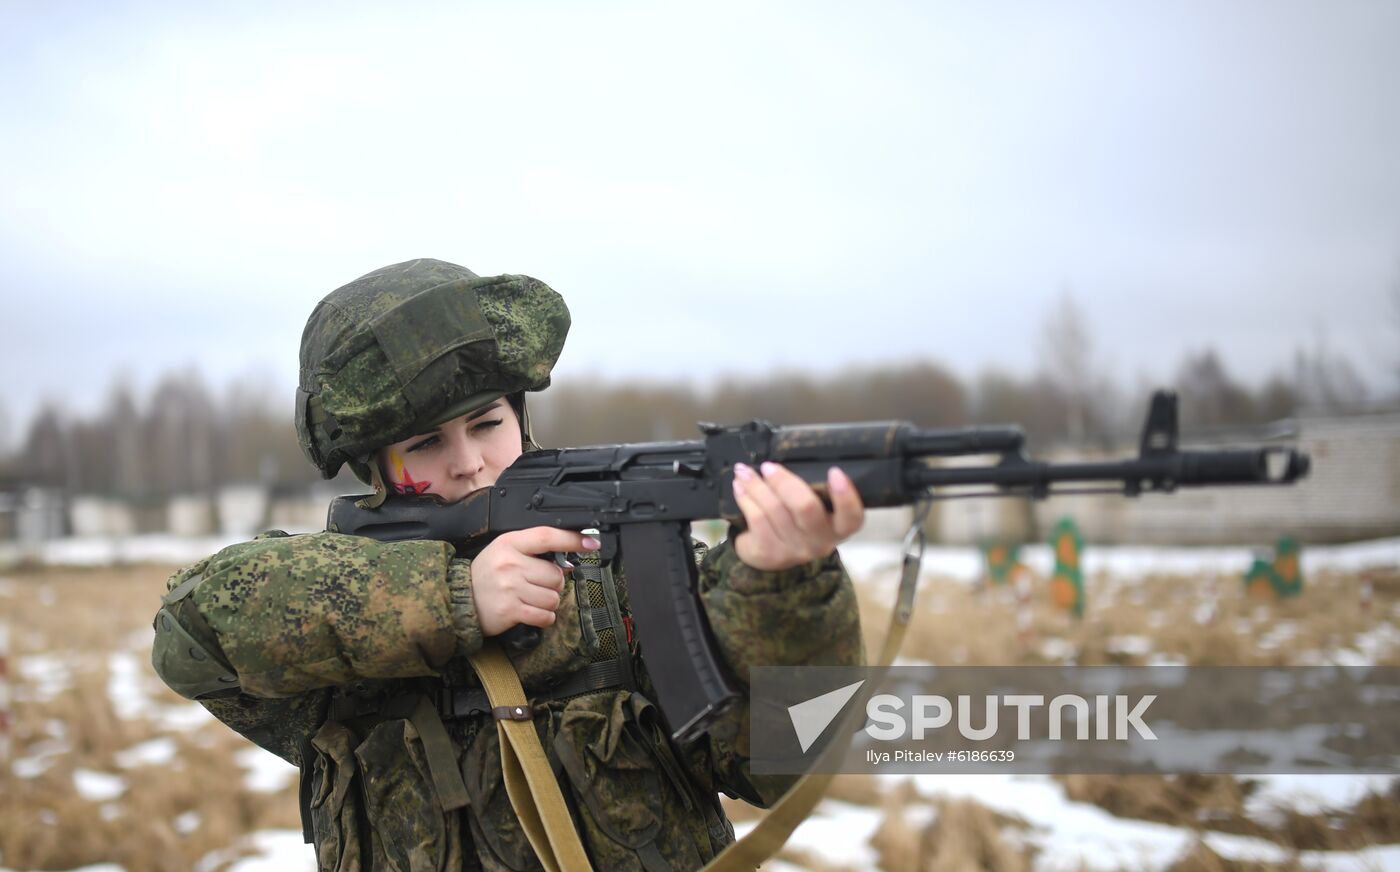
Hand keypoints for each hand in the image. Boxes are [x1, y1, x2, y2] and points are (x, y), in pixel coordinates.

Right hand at [470, 527, 600, 636]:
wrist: (459, 599)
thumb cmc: (487, 574)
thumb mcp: (505, 551)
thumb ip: (534, 550)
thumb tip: (569, 561)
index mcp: (510, 544)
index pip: (547, 537)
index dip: (572, 539)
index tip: (591, 543)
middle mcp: (510, 564)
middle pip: (555, 574)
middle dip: (554, 583)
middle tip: (537, 584)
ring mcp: (510, 588)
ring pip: (553, 597)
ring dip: (549, 602)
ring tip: (532, 598)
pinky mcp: (511, 610)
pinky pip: (545, 616)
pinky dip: (544, 617)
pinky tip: (532, 611)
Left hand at [731, 463, 864, 571]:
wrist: (770, 557)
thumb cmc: (795, 523)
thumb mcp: (811, 510)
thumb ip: (810, 490)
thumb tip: (787, 459)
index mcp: (838, 527)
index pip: (852, 516)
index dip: (846, 496)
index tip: (835, 471)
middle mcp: (821, 542)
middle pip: (806, 508)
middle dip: (784, 482)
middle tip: (768, 466)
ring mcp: (795, 550)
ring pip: (774, 510)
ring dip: (756, 486)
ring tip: (743, 471)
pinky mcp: (770, 553)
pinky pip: (757, 519)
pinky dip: (746, 499)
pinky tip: (739, 487)